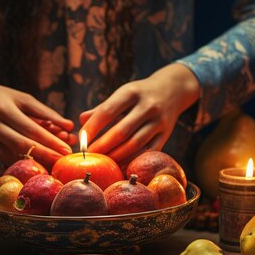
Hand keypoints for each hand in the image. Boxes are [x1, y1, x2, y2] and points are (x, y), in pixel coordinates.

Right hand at [0, 61, 73, 176]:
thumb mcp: (20, 98)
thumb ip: (44, 112)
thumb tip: (68, 126)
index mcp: (3, 108)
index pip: (30, 128)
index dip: (50, 140)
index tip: (66, 150)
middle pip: (19, 145)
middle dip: (43, 155)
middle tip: (61, 162)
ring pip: (5, 157)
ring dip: (26, 166)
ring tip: (46, 169)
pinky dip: (5, 172)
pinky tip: (20, 175)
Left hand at [79, 63, 200, 165]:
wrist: (172, 89)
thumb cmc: (139, 94)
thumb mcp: (122, 94)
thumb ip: (102, 108)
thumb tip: (81, 121)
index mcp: (131, 92)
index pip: (107, 111)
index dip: (92, 127)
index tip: (81, 139)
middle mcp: (147, 106)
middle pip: (121, 131)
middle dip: (102, 146)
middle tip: (89, 156)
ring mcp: (159, 121)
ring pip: (135, 144)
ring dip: (116, 156)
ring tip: (102, 162)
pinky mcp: (166, 134)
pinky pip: (148, 152)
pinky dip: (133, 160)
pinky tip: (120, 165)